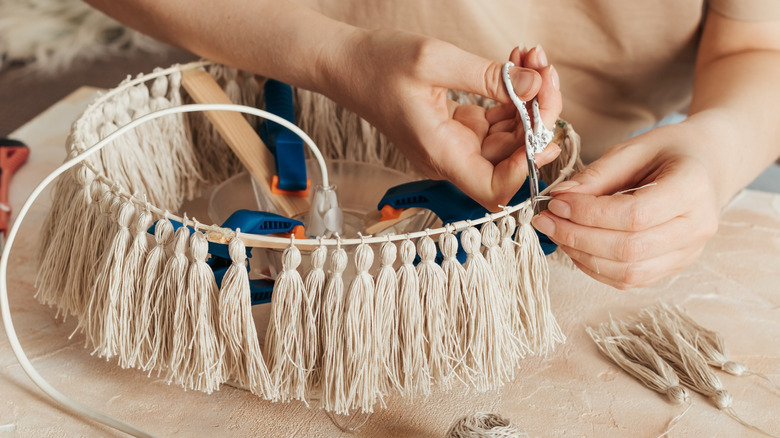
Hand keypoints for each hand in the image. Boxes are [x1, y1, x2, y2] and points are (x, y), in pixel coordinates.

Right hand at [317, 30, 560, 209]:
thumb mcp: (435, 61)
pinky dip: (513, 96)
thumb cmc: (379, 65)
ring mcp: (457, 143)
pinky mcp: (460, 127)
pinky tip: (517, 65)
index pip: (494, 189)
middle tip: (543, 72)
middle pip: (512, 158)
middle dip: (538, 116)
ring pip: (511, 137)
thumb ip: (490, 77)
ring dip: (529, 100)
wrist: (348, 64)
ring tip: (530, 59)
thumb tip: (535, 86)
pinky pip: (498, 121)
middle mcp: (451, 156)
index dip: (525, 167)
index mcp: (441, 152)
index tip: (539, 127)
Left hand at [531, 123, 720, 288]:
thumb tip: (559, 197)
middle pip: (629, 249)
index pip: (634, 215)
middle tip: (546, 220)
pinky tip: (575, 246)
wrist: (708, 164)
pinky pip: (630, 280)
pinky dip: (596, 268)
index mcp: (692, 189)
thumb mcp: (634, 149)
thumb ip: (597, 175)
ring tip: (557, 232)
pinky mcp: (674, 266)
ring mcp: (689, 252)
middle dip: (578, 237)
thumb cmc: (670, 151)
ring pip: (629, 272)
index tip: (556, 202)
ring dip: (583, 256)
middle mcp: (697, 227)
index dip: (588, 214)